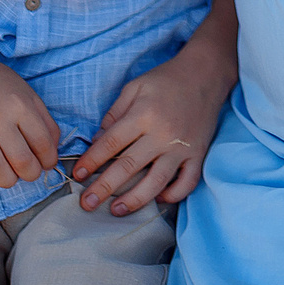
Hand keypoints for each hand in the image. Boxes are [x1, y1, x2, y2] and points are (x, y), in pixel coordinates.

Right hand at [0, 56, 64, 189]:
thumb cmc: (1, 88)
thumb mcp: (30, 97)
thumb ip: (46, 124)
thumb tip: (52, 155)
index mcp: (21, 106)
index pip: (43, 144)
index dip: (49, 160)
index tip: (46, 163)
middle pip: (21, 160)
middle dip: (31, 174)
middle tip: (29, 172)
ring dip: (8, 180)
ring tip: (10, 176)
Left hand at [71, 47, 229, 214]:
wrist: (206, 74)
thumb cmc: (166, 80)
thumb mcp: (134, 87)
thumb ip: (114, 114)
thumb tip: (98, 141)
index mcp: (143, 114)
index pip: (111, 143)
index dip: (92, 161)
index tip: (78, 175)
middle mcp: (162, 133)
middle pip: (129, 167)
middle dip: (104, 188)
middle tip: (87, 203)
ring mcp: (182, 147)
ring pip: (157, 181)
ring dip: (135, 199)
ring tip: (116, 211)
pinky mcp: (198, 154)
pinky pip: (187, 182)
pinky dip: (173, 195)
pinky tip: (157, 199)